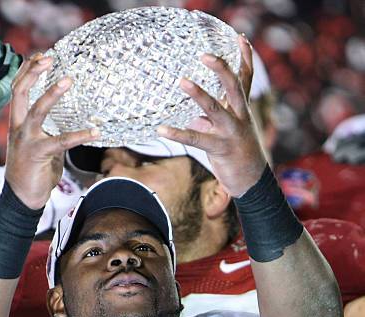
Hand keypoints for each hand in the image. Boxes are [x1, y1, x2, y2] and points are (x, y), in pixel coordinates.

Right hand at [5, 54, 98, 208]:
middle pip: (19, 92)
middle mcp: (18, 128)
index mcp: (17, 123)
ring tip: (68, 80)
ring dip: (52, 94)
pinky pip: (60, 141)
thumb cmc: (33, 172)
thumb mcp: (41, 147)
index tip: (41, 56)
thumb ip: (51, 132)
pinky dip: (79, 136)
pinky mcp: (38, 154)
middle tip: (49, 59)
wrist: (23, 198)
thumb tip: (70, 124)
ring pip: (36, 110)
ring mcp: (26, 140)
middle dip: (33, 73)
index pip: (17, 90)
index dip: (27, 71)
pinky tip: (94, 133)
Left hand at [158, 35, 266, 196]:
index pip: (245, 79)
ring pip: (215, 109)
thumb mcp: (225, 133)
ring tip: (183, 81)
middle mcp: (240, 117)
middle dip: (222, 69)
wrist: (251, 182)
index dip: (245, 59)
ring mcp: (231, 132)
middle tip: (205, 55)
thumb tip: (192, 119)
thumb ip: (208, 122)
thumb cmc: (237, 154)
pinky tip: (161, 130)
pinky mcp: (219, 148)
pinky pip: (195, 139)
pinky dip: (177, 134)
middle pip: (233, 87)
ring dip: (199, 94)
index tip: (240, 38)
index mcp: (242, 110)